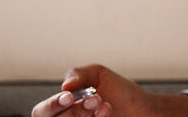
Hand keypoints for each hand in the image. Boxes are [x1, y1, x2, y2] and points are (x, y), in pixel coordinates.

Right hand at [31, 65, 187, 116]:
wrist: (145, 109)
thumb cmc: (120, 93)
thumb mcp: (98, 75)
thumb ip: (78, 74)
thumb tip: (65, 86)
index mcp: (63, 107)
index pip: (42, 112)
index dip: (52, 105)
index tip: (70, 96)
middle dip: (72, 111)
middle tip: (94, 101)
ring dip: (83, 115)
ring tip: (104, 107)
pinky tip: (107, 113)